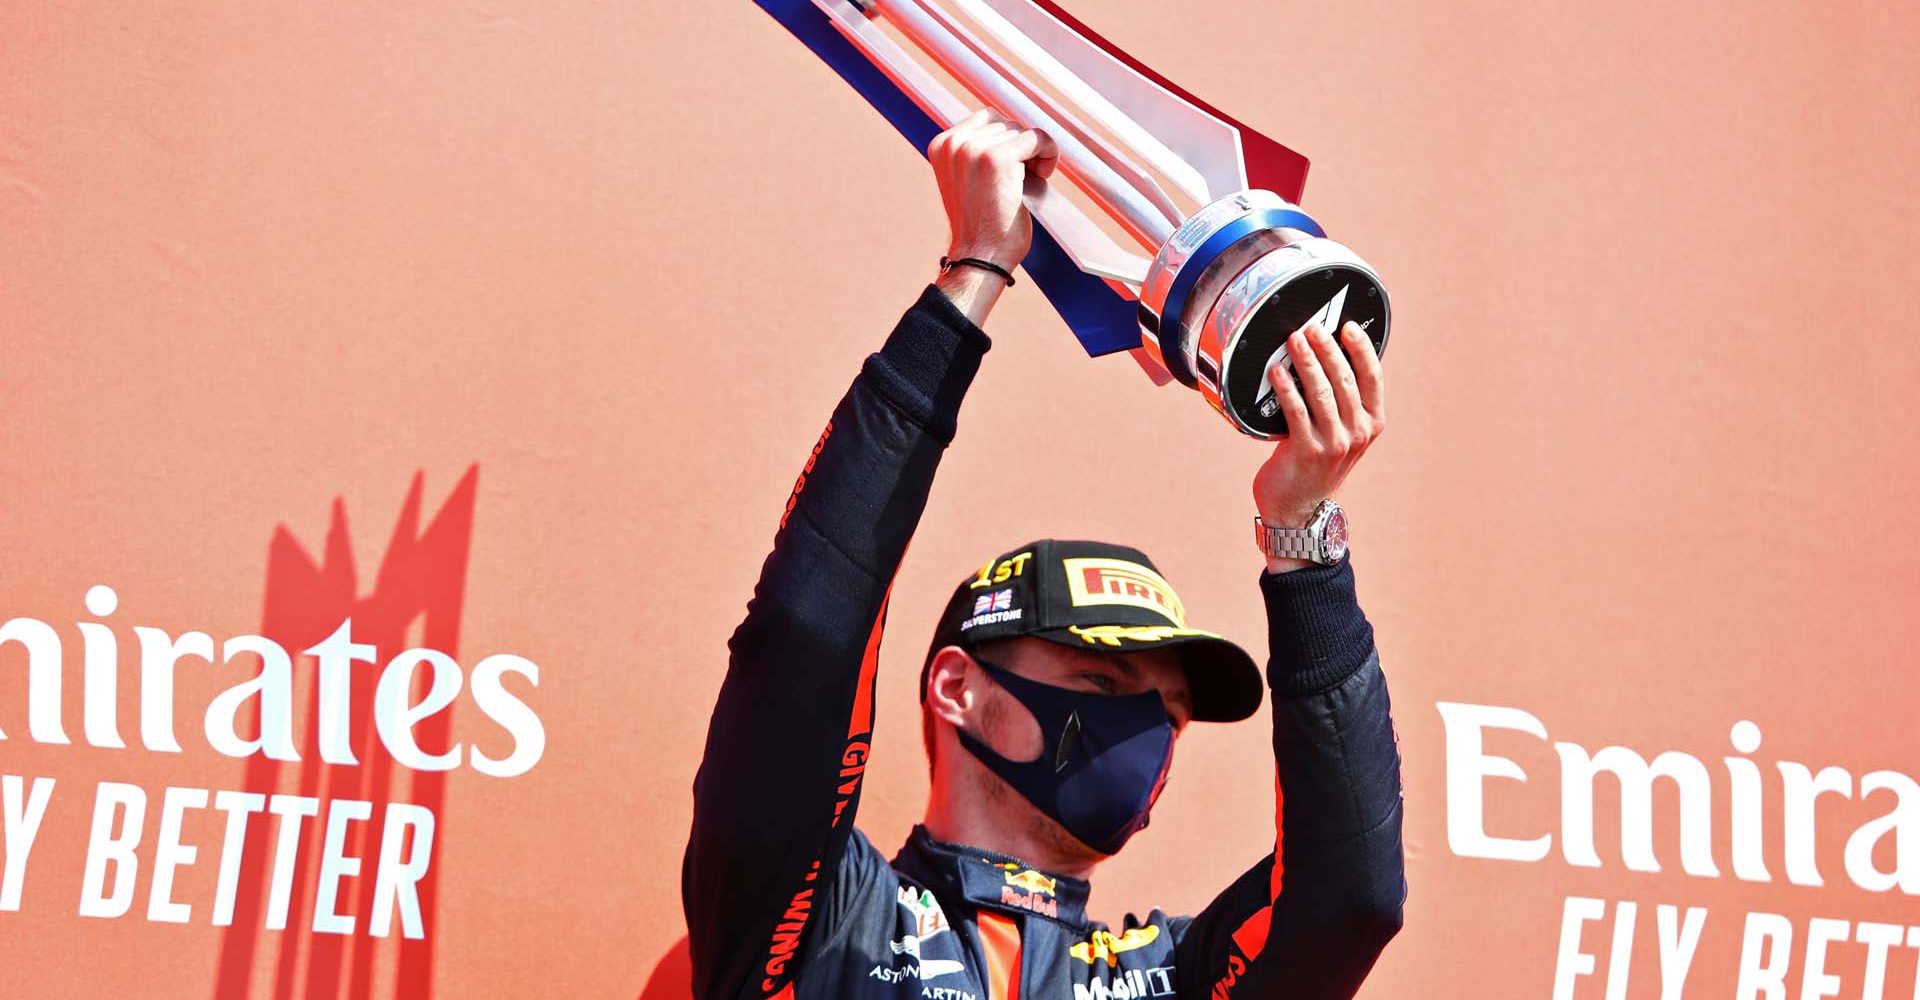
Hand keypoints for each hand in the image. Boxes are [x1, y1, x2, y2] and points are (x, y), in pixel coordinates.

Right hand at [930, 109, 1057, 271]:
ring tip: (1029, 182)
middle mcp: (953, 143)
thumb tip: (1016, 127)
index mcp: (942, 145)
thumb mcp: (969, 180)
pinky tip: (1043, 176)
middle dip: (1020, 148)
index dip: (1006, 141)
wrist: (980, 258)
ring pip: (1021, 130)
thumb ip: (979, 152)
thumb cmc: (982, 226)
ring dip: (1033, 154)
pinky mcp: (998, 158)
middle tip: (1024, 179)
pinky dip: (1049, 153)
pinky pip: (1037, 138)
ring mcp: (974, 149)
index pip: (986, 120)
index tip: (1013, 168)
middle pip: (1004, 123)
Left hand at [1251, 321, 1385, 561]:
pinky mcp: (1307, 451)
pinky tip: (1276, 371)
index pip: (1373, 379)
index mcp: (1372, 424)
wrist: (1298, 508)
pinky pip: (1296, 411)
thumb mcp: (1342, 434)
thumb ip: (1344, 404)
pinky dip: (1286, 387)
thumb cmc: (1316, 464)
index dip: (1362, 349)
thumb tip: (1329, 357)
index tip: (1347, 327)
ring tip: (1293, 340)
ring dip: (1306, 362)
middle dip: (1327, 349)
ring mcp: (1334, 443)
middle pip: (1345, 380)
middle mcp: (1358, 433)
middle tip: (1312, 327)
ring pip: (1321, 392)